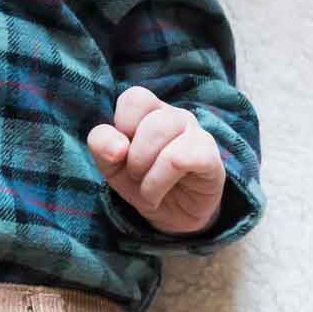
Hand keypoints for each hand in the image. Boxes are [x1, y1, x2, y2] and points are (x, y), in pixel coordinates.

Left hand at [87, 87, 225, 234]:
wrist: (173, 214)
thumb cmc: (143, 179)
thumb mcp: (111, 165)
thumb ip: (102, 145)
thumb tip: (117, 147)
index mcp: (151, 110)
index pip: (135, 97)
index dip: (122, 125)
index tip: (122, 151)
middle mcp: (176, 117)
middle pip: (151, 124)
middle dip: (135, 159)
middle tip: (137, 175)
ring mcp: (197, 135)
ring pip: (167, 141)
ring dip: (148, 176)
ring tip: (149, 190)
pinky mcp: (210, 158)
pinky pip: (184, 158)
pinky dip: (161, 182)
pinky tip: (162, 192)